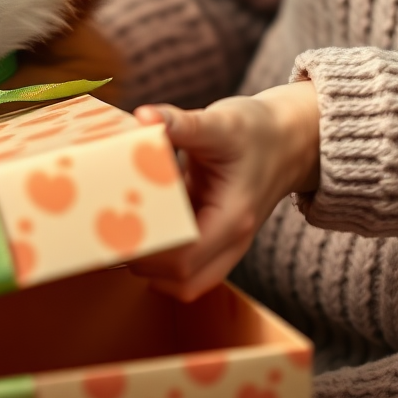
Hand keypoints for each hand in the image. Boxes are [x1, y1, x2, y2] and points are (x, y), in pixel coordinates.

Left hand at [127, 80, 319, 301]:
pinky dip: (160, 254)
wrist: (291, 139)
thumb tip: (144, 117)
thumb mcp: (220, 122)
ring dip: (150, 265)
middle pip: (182, 280)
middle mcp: (231, 240)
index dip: (148, 250)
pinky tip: (138, 220)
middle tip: (106, 229)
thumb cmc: (258, 131)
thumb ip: (180, 122)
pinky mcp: (214, 236)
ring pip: (184, 281)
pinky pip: (185, 262)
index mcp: (232, 218)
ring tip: (118, 229)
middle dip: (142, 261)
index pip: (185, 258)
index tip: (114, 225)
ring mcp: (224, 243)